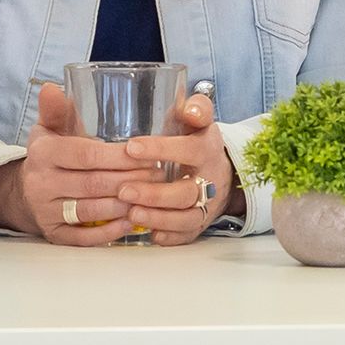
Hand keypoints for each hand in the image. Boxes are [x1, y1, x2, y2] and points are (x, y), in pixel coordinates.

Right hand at [0, 82, 156, 245]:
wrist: (25, 191)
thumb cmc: (51, 155)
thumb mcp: (50, 128)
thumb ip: (56, 109)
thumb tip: (52, 87)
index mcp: (43, 153)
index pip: (86, 154)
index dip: (118, 157)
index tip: (147, 155)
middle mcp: (40, 183)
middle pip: (93, 183)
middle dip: (130, 180)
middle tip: (161, 176)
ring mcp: (45, 211)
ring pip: (91, 211)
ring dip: (124, 206)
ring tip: (152, 197)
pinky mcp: (53, 234)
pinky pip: (83, 237)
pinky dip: (109, 232)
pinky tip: (131, 222)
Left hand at [116, 94, 240, 245]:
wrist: (220, 171)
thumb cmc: (195, 140)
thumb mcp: (198, 120)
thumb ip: (196, 108)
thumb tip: (191, 108)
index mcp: (207, 150)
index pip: (189, 149)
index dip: (162, 149)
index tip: (131, 147)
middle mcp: (210, 180)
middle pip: (188, 192)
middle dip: (156, 194)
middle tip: (124, 190)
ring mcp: (206, 205)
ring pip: (187, 217)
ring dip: (159, 217)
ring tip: (130, 212)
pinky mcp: (200, 224)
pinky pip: (186, 235)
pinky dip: (168, 236)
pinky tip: (146, 232)